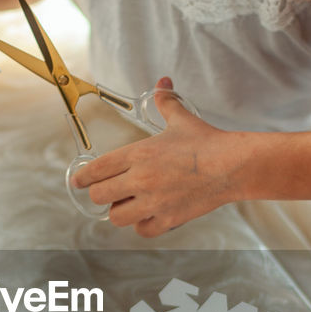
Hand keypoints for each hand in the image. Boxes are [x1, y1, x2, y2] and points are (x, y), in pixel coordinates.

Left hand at [71, 79, 239, 236]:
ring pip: (117, 217)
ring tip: (129, 204)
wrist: (233, 166)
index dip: (82, 178)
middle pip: (100, 196)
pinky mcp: (169, 218)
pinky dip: (142, 225)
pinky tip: (148, 216)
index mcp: (138, 154)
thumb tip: (163, 81)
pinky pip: (142, 230)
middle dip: (100, 194)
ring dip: (120, 211)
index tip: (78, 182)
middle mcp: (141, 179)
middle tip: (108, 192)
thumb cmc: (207, 142)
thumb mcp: (181, 119)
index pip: (97, 170)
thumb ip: (166, 101)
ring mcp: (154, 202)